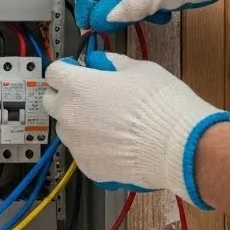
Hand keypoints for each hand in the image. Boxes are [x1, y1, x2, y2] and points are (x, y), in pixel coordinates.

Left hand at [43, 51, 229, 209]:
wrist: (178, 146)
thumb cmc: (161, 105)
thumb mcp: (140, 69)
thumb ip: (112, 64)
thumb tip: (101, 62)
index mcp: (78, 86)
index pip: (53, 72)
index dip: (67, 68)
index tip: (77, 69)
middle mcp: (70, 116)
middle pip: (51, 101)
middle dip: (65, 95)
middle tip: (89, 95)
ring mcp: (76, 144)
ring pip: (67, 129)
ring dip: (79, 122)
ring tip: (110, 123)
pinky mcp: (88, 167)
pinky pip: (83, 152)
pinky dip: (94, 146)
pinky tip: (117, 143)